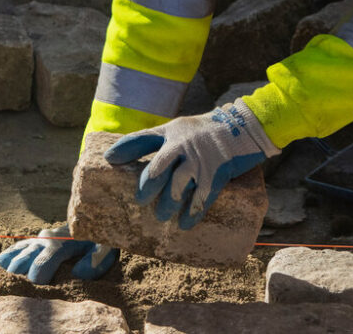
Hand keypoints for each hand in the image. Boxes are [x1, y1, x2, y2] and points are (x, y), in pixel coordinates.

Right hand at [0, 225, 117, 283]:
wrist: (93, 221)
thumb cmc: (99, 240)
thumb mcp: (104, 248)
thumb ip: (95, 261)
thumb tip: (77, 274)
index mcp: (60, 244)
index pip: (41, 264)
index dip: (38, 279)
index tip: (43, 288)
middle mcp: (44, 240)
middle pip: (22, 261)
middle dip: (20, 277)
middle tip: (23, 287)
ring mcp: (37, 239)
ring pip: (15, 254)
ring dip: (9, 268)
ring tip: (4, 280)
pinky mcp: (33, 241)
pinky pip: (15, 248)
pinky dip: (5, 257)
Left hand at [106, 98, 279, 229]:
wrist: (242, 129)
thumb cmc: (204, 131)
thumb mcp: (178, 128)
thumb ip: (153, 140)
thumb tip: (118, 155)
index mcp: (172, 134)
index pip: (143, 139)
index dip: (125, 149)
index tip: (110, 160)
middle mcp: (183, 147)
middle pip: (158, 170)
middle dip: (147, 188)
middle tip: (141, 200)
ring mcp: (200, 163)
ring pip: (177, 187)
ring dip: (167, 204)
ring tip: (162, 215)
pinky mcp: (216, 176)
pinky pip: (201, 200)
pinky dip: (191, 214)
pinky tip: (184, 224)